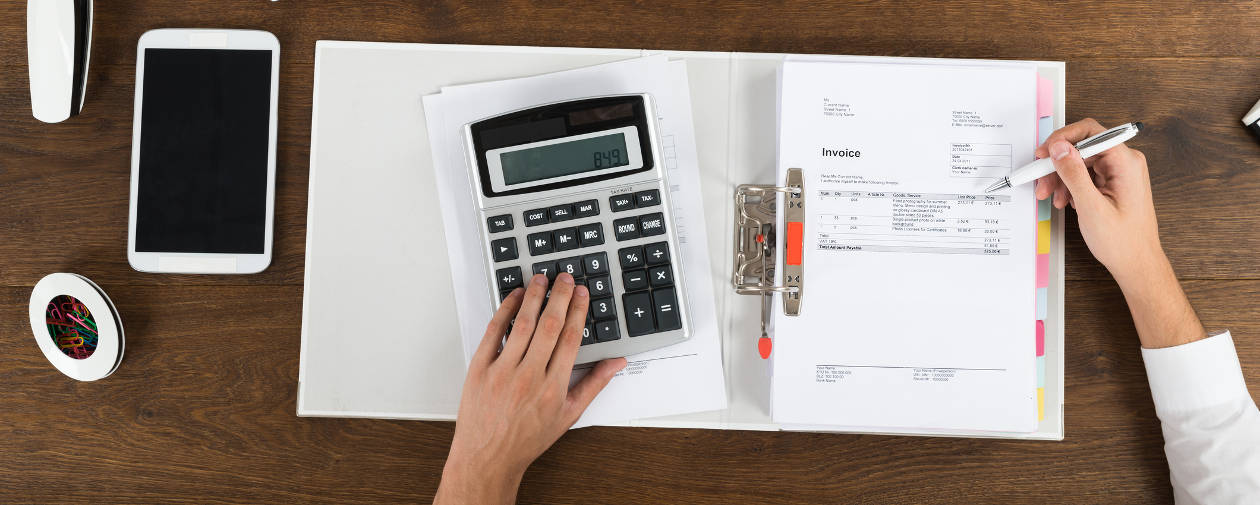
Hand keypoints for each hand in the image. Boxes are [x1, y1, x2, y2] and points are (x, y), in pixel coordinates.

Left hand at [434, 273, 626, 504]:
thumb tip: (616, 363)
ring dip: (534, 297)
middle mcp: (529, 376)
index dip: (578, 311)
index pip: (571, 338)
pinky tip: (513, 297)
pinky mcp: (480, 368)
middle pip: (550, 325)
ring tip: (541, 279)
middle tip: (566, 278)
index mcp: (553, 387)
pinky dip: (504, 310)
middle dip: (560, 297)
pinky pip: (493, 332)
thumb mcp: (568, 415)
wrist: (487, 457)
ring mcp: (502, 370)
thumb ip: (594, 385)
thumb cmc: (526, 439)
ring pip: (522, 323)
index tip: (582, 294)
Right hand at [1033, 118, 1163, 283]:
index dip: (1063, 139)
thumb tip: (1059, 147)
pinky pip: (1085, 175)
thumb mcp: (1091, 206)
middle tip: (1041, 180)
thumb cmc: (1122, 241)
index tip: (1044, 153)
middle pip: (1082, 148)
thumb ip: (1073, 174)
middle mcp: (1125, 163)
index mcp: (1126, 163)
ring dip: (1061, 177)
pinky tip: (1065, 200)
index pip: (1090, 132)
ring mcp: (1119, 172)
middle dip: (1058, 164)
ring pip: (1080, 162)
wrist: (1136, 263)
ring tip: (1051, 197)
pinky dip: (1070, 186)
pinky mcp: (1112, 182)